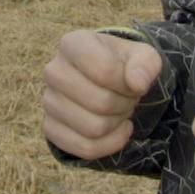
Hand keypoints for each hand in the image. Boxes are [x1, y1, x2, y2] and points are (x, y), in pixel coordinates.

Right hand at [41, 30, 162, 159]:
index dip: (128, 83)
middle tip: (127, 97)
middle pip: (101, 104)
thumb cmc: (124, 65)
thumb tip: (137, 83)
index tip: (132, 80)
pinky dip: (109, 144)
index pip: (104, 71)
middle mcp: (53, 71)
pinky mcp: (50, 128)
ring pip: (93, 129)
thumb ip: (146, 64)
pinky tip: (115, 130)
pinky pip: (85, 148)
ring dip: (117, 123)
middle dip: (125, 105)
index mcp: (72, 44)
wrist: (108, 82)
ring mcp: (48, 101)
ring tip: (118, 109)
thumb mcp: (143, 57)